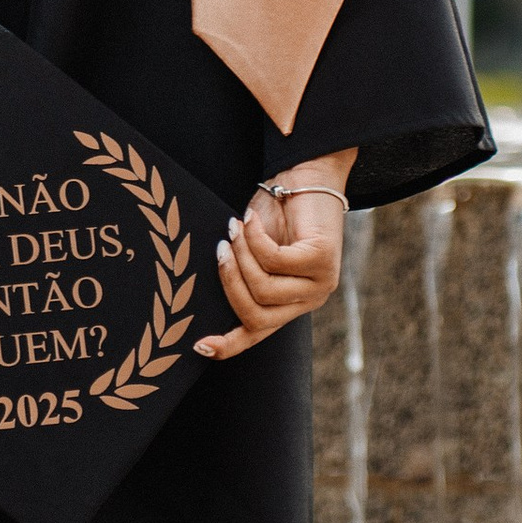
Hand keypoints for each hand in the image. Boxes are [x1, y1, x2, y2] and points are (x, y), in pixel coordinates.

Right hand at [196, 149, 356, 358]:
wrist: (307, 175)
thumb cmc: (276, 212)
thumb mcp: (252, 249)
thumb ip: (243, 274)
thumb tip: (214, 289)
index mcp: (289, 303)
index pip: (258, 333)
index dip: (229, 344)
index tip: (199, 346)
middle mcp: (308, 300)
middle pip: (256, 315)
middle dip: (229, 282)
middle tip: (218, 249)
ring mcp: (319, 283)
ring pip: (263, 290)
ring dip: (241, 257)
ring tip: (234, 229)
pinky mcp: (322, 261)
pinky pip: (275, 261)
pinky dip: (254, 239)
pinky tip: (248, 219)